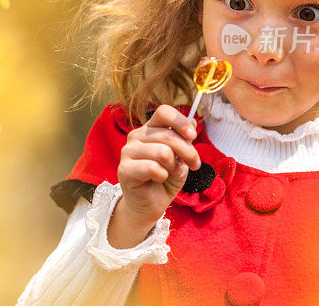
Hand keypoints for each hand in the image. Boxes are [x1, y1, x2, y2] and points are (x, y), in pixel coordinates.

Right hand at [107, 104, 200, 247]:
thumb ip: (184, 140)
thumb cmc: (165, 179)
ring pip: (163, 152)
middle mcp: (136, 136)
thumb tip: (193, 121)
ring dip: (174, 166)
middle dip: (188, 152)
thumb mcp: (181, 158)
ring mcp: (128, 152)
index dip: (181, 122)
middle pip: (168, 135)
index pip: (163, 112)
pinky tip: (160, 179)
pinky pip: (152, 168)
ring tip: (172, 173)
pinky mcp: (124, 169)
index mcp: (149, 129)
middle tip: (194, 165)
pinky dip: (163, 176)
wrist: (150, 205)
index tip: (193, 137)